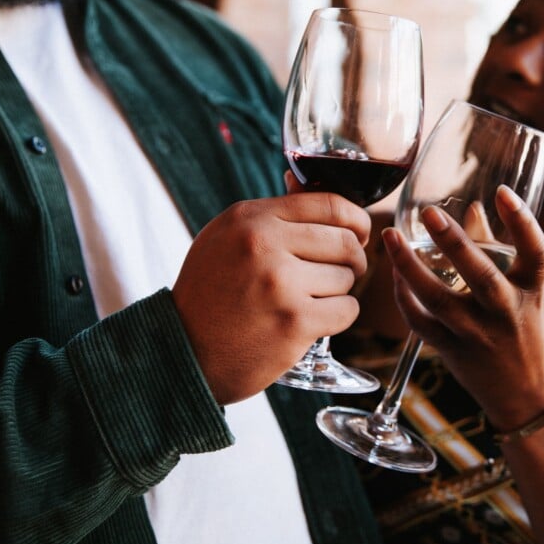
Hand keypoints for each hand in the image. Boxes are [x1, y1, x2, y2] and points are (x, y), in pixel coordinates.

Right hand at [173, 190, 370, 403]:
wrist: (184, 351)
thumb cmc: (211, 293)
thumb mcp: (227, 238)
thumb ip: (272, 216)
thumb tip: (322, 191)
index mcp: (250, 218)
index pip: (330, 204)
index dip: (355, 219)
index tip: (359, 233)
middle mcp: (264, 245)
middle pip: (345, 242)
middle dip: (353, 258)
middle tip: (344, 271)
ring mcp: (280, 284)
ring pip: (347, 278)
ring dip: (339, 291)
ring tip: (312, 299)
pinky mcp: (294, 322)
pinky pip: (346, 310)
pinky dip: (338, 316)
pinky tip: (315, 320)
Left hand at [382, 186, 543, 429]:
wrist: (526, 396)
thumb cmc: (526, 332)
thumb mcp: (525, 293)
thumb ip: (499, 250)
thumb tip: (474, 208)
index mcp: (532, 292)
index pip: (537, 252)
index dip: (522, 221)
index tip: (504, 192)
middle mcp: (507, 312)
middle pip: (481, 275)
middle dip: (454, 242)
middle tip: (430, 212)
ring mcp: (477, 334)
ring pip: (437, 299)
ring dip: (409, 266)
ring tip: (390, 236)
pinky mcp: (452, 350)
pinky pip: (419, 321)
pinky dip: (403, 295)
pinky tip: (393, 272)